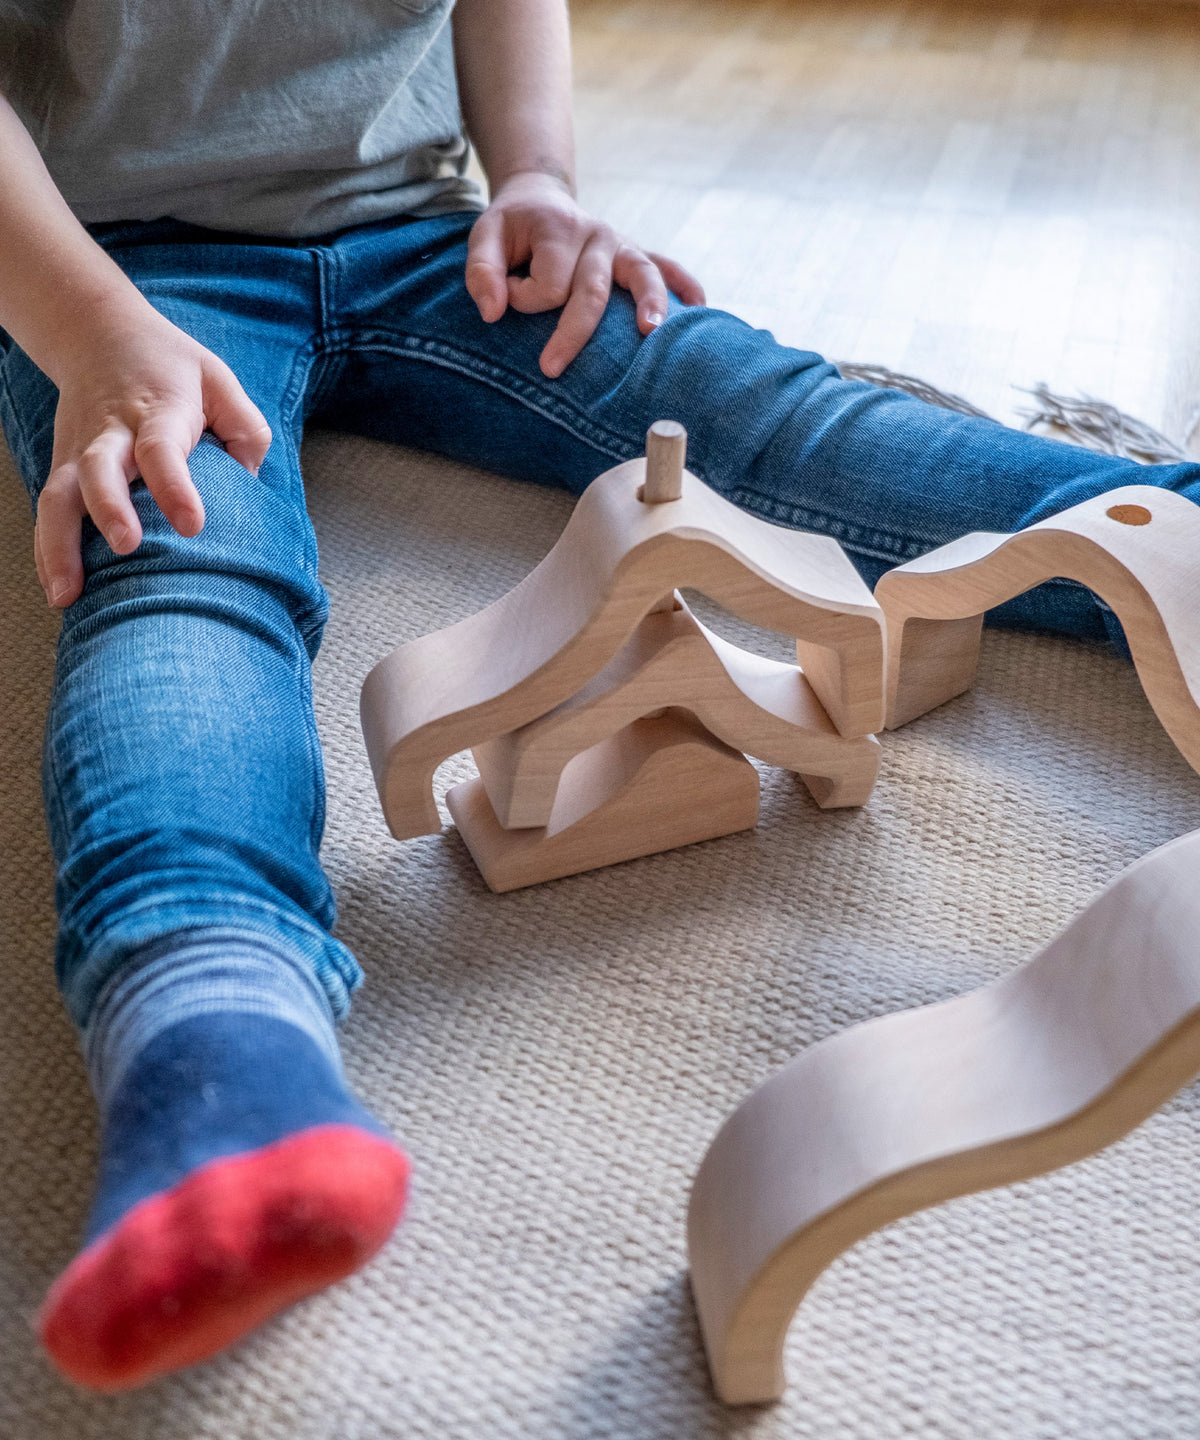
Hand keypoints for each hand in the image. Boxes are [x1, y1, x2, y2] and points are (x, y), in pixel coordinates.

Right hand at [34, 298, 271, 607]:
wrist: (98, 332)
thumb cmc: (173, 367)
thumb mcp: (220, 380)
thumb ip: (245, 429)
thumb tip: (249, 482)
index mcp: (159, 410)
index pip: (163, 449)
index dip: (175, 486)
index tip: (193, 524)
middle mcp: (111, 432)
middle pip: (99, 468)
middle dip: (110, 508)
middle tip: (126, 546)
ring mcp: (80, 450)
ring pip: (60, 495)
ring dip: (60, 545)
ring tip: (67, 595)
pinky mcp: (62, 467)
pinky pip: (49, 510)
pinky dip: (48, 551)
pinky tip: (59, 592)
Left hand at [464, 171, 705, 378]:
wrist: (540, 200)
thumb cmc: (511, 230)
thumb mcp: (483, 238)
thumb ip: (481, 272)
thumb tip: (493, 313)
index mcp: (558, 228)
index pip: (548, 283)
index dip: (523, 298)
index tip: (510, 296)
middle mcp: (596, 234)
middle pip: (591, 291)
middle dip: (572, 333)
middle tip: (550, 370)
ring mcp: (620, 244)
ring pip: (640, 274)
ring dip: (649, 302)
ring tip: (649, 333)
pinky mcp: (634, 255)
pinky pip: (666, 266)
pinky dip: (685, 284)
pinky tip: (700, 307)